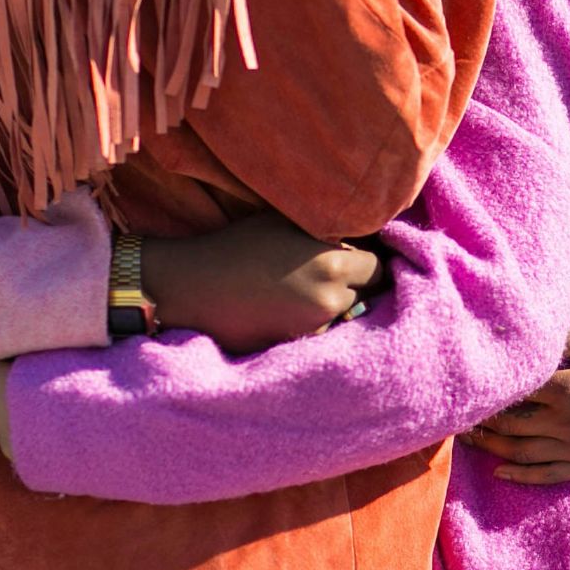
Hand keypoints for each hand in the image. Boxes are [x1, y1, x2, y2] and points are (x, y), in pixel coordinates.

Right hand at [141, 212, 382, 354]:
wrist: (192, 289)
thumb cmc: (236, 247)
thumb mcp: (284, 222)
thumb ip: (327, 229)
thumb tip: (359, 231)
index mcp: (332, 262)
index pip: (378, 266)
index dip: (366, 261)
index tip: (354, 257)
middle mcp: (330, 298)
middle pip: (367, 294)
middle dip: (355, 285)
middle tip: (329, 275)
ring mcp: (315, 327)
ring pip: (346, 316)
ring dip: (336, 306)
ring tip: (305, 292)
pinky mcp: (298, 347)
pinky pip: (322, 334)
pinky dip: (315, 324)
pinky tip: (290, 311)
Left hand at [463, 324, 569, 484]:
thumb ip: (564, 339)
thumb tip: (528, 344)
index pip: (514, 392)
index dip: (488, 391)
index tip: (465, 388)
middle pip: (511, 425)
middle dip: (481, 420)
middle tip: (454, 415)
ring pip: (523, 453)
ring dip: (491, 447)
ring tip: (468, 439)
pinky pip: (549, 475)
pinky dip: (521, 475)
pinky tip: (501, 470)